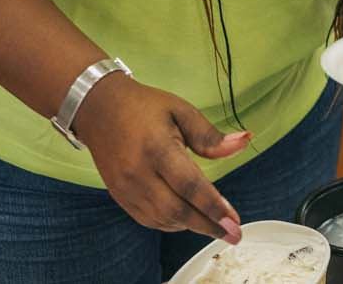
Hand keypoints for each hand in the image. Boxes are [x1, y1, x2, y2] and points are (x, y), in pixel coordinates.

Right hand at [74, 74, 247, 241]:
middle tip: (233, 235)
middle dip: (207, 225)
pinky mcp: (120, 196)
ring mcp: (126, 188)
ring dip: (191, 226)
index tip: (234, 220)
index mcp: (158, 149)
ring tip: (216, 227)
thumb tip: (242, 142)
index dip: (213, 206)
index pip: (189, 185)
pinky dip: (171, 224)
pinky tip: (189, 220)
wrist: (99, 110)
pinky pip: (148, 219)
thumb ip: (210, 135)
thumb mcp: (181, 111)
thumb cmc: (144, 107)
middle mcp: (139, 173)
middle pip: (177, 210)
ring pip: (163, 219)